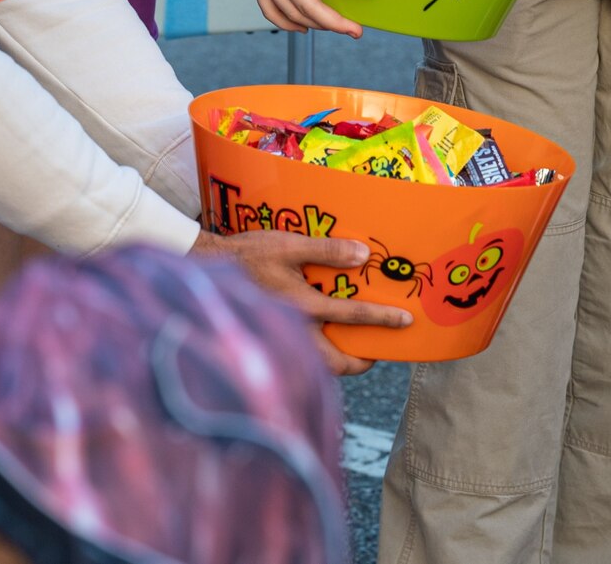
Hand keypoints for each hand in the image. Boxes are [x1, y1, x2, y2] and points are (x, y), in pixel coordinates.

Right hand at [192, 229, 408, 375]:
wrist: (205, 267)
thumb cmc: (250, 254)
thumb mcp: (289, 245)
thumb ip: (327, 251)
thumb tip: (363, 256)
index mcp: (303, 306)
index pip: (351, 317)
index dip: (381, 320)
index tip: (405, 322)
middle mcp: (294, 328)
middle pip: (334, 363)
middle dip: (360, 363)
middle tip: (376, 353)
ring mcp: (282, 335)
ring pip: (316, 364)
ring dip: (338, 361)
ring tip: (354, 350)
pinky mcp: (272, 333)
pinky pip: (301, 353)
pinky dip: (318, 352)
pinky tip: (325, 339)